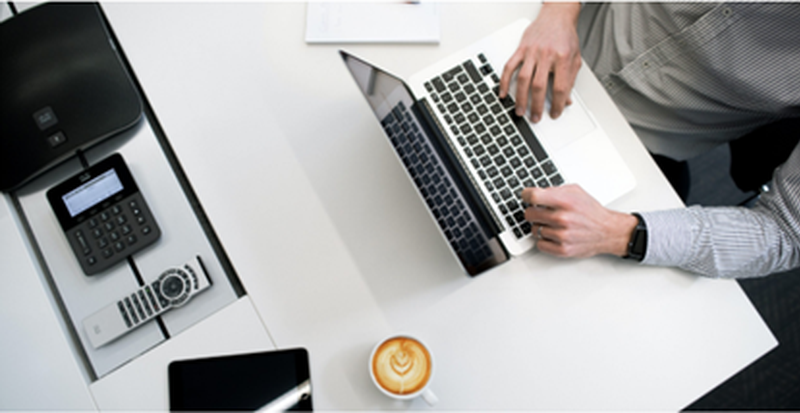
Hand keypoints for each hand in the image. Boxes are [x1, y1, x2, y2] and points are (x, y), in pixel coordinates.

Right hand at [499, 2, 581, 122]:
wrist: (557, 16)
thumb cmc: (565, 37)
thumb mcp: (575, 58)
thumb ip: (570, 80)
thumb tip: (567, 100)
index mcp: (563, 58)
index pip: (560, 87)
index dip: (557, 104)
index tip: (555, 113)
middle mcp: (546, 55)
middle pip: (539, 86)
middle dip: (536, 105)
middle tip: (535, 117)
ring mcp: (532, 52)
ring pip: (523, 79)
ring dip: (520, 98)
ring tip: (520, 110)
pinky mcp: (521, 49)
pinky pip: (509, 67)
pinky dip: (505, 81)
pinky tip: (503, 93)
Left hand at [521, 184, 637, 257]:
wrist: (608, 231)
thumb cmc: (592, 212)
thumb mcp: (576, 192)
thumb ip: (555, 190)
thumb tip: (536, 191)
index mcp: (565, 202)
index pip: (533, 197)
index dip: (526, 195)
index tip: (526, 196)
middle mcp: (563, 218)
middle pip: (529, 214)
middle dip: (533, 211)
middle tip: (540, 212)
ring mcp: (562, 235)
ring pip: (534, 230)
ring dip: (540, 226)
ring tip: (552, 224)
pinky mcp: (562, 249)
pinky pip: (539, 244)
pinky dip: (544, 240)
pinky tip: (553, 235)